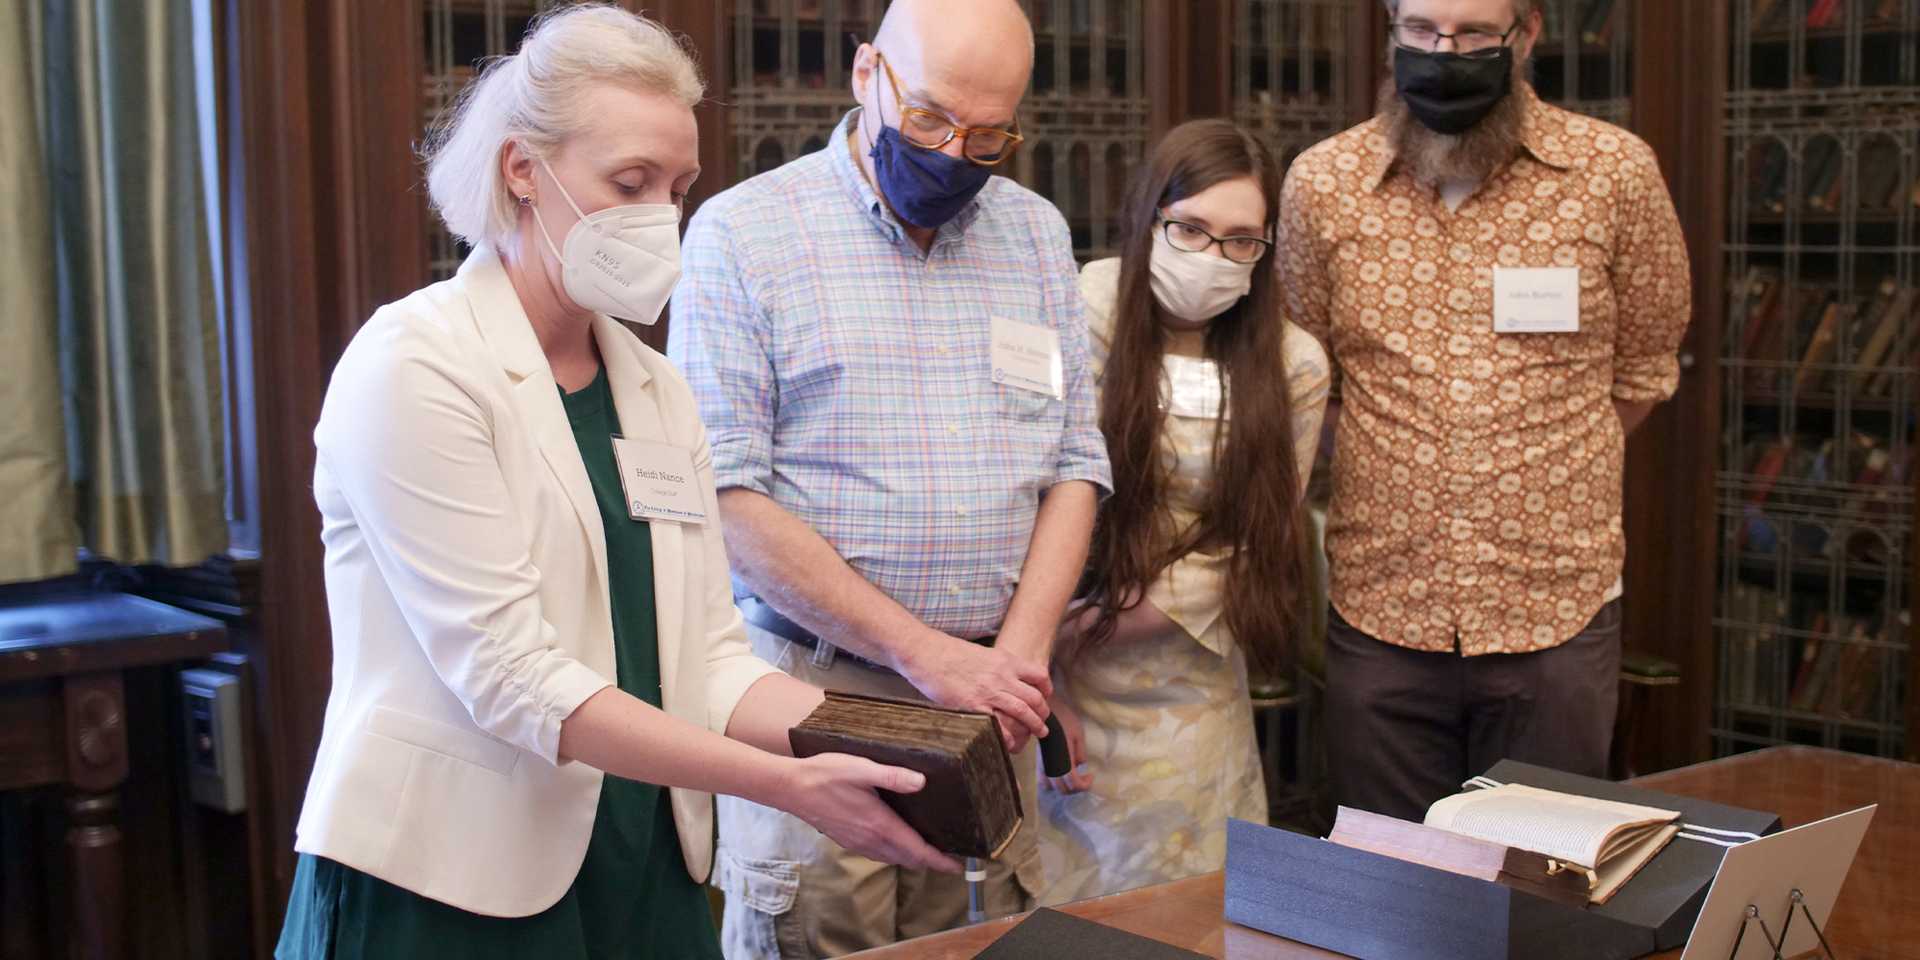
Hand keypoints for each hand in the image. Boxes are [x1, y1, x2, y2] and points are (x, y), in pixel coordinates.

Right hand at [775, 753, 961, 873]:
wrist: (791, 788)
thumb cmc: (825, 775)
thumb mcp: (862, 769)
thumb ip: (893, 776)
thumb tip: (922, 782)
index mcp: (880, 825)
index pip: (917, 851)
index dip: (940, 861)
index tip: (957, 866)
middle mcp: (871, 840)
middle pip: (908, 859)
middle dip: (930, 861)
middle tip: (948, 855)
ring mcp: (858, 843)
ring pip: (893, 858)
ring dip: (912, 857)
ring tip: (927, 849)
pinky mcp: (848, 840)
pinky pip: (878, 854)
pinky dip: (894, 852)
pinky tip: (896, 840)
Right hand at [900, 633, 1051, 753]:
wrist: (927, 653)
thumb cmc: (948, 652)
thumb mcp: (982, 654)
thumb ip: (998, 667)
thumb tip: (1006, 680)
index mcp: (1006, 660)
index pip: (1039, 675)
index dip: (1047, 689)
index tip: (1046, 698)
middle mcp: (1002, 676)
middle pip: (1035, 698)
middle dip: (1043, 713)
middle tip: (1043, 723)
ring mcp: (989, 692)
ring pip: (1024, 712)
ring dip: (1034, 726)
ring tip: (1038, 733)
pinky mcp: (974, 706)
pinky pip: (1000, 726)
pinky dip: (1009, 736)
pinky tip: (1011, 742)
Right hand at [1040, 697, 1092, 794]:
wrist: (1045, 713)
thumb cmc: (1063, 720)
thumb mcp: (1078, 735)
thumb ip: (1080, 753)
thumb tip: (1081, 766)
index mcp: (1063, 760)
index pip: (1074, 784)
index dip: (1085, 784)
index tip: (1091, 775)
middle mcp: (1051, 766)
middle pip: (1064, 789)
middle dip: (1077, 787)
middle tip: (1085, 778)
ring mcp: (1042, 765)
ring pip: (1053, 788)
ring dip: (1065, 786)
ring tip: (1074, 777)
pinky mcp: (1038, 762)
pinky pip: (1044, 781)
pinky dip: (1053, 783)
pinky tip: (1060, 774)